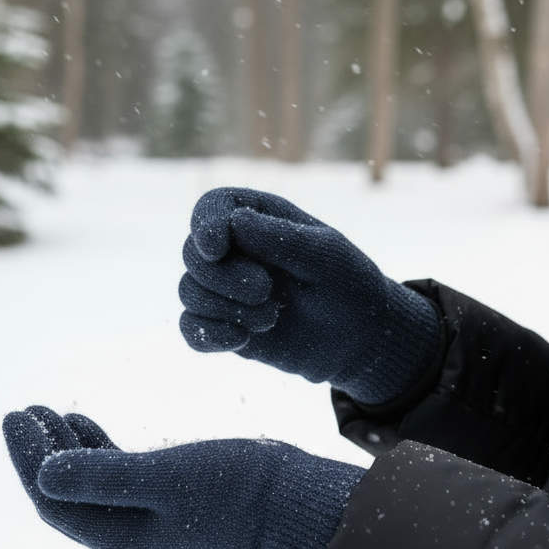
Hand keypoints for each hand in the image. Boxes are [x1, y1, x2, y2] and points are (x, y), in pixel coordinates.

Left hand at [2, 405, 362, 548]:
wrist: (299, 502)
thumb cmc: (239, 490)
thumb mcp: (166, 478)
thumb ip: (103, 476)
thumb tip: (42, 475)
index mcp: (127, 544)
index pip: (57, 504)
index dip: (30, 461)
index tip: (16, 417)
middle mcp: (135, 539)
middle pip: (70, 497)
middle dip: (42, 453)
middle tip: (23, 410)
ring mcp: (155, 522)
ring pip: (94, 485)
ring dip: (68, 448)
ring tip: (47, 412)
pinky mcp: (175, 502)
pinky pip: (120, 478)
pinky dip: (98, 450)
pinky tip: (84, 424)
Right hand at [179, 187, 439, 404]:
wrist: (359, 341)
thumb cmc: (348, 286)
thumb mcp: (327, 256)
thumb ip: (283, 238)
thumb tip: (235, 221)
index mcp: (258, 218)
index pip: (212, 208)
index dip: (205, 225)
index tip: (216, 248)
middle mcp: (234, 251)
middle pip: (193, 253)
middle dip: (223, 276)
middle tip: (265, 291)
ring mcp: (225, 290)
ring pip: (189, 291)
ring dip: (226, 308)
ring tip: (270, 318)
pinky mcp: (224, 326)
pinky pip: (191, 329)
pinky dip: (209, 335)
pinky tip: (242, 339)